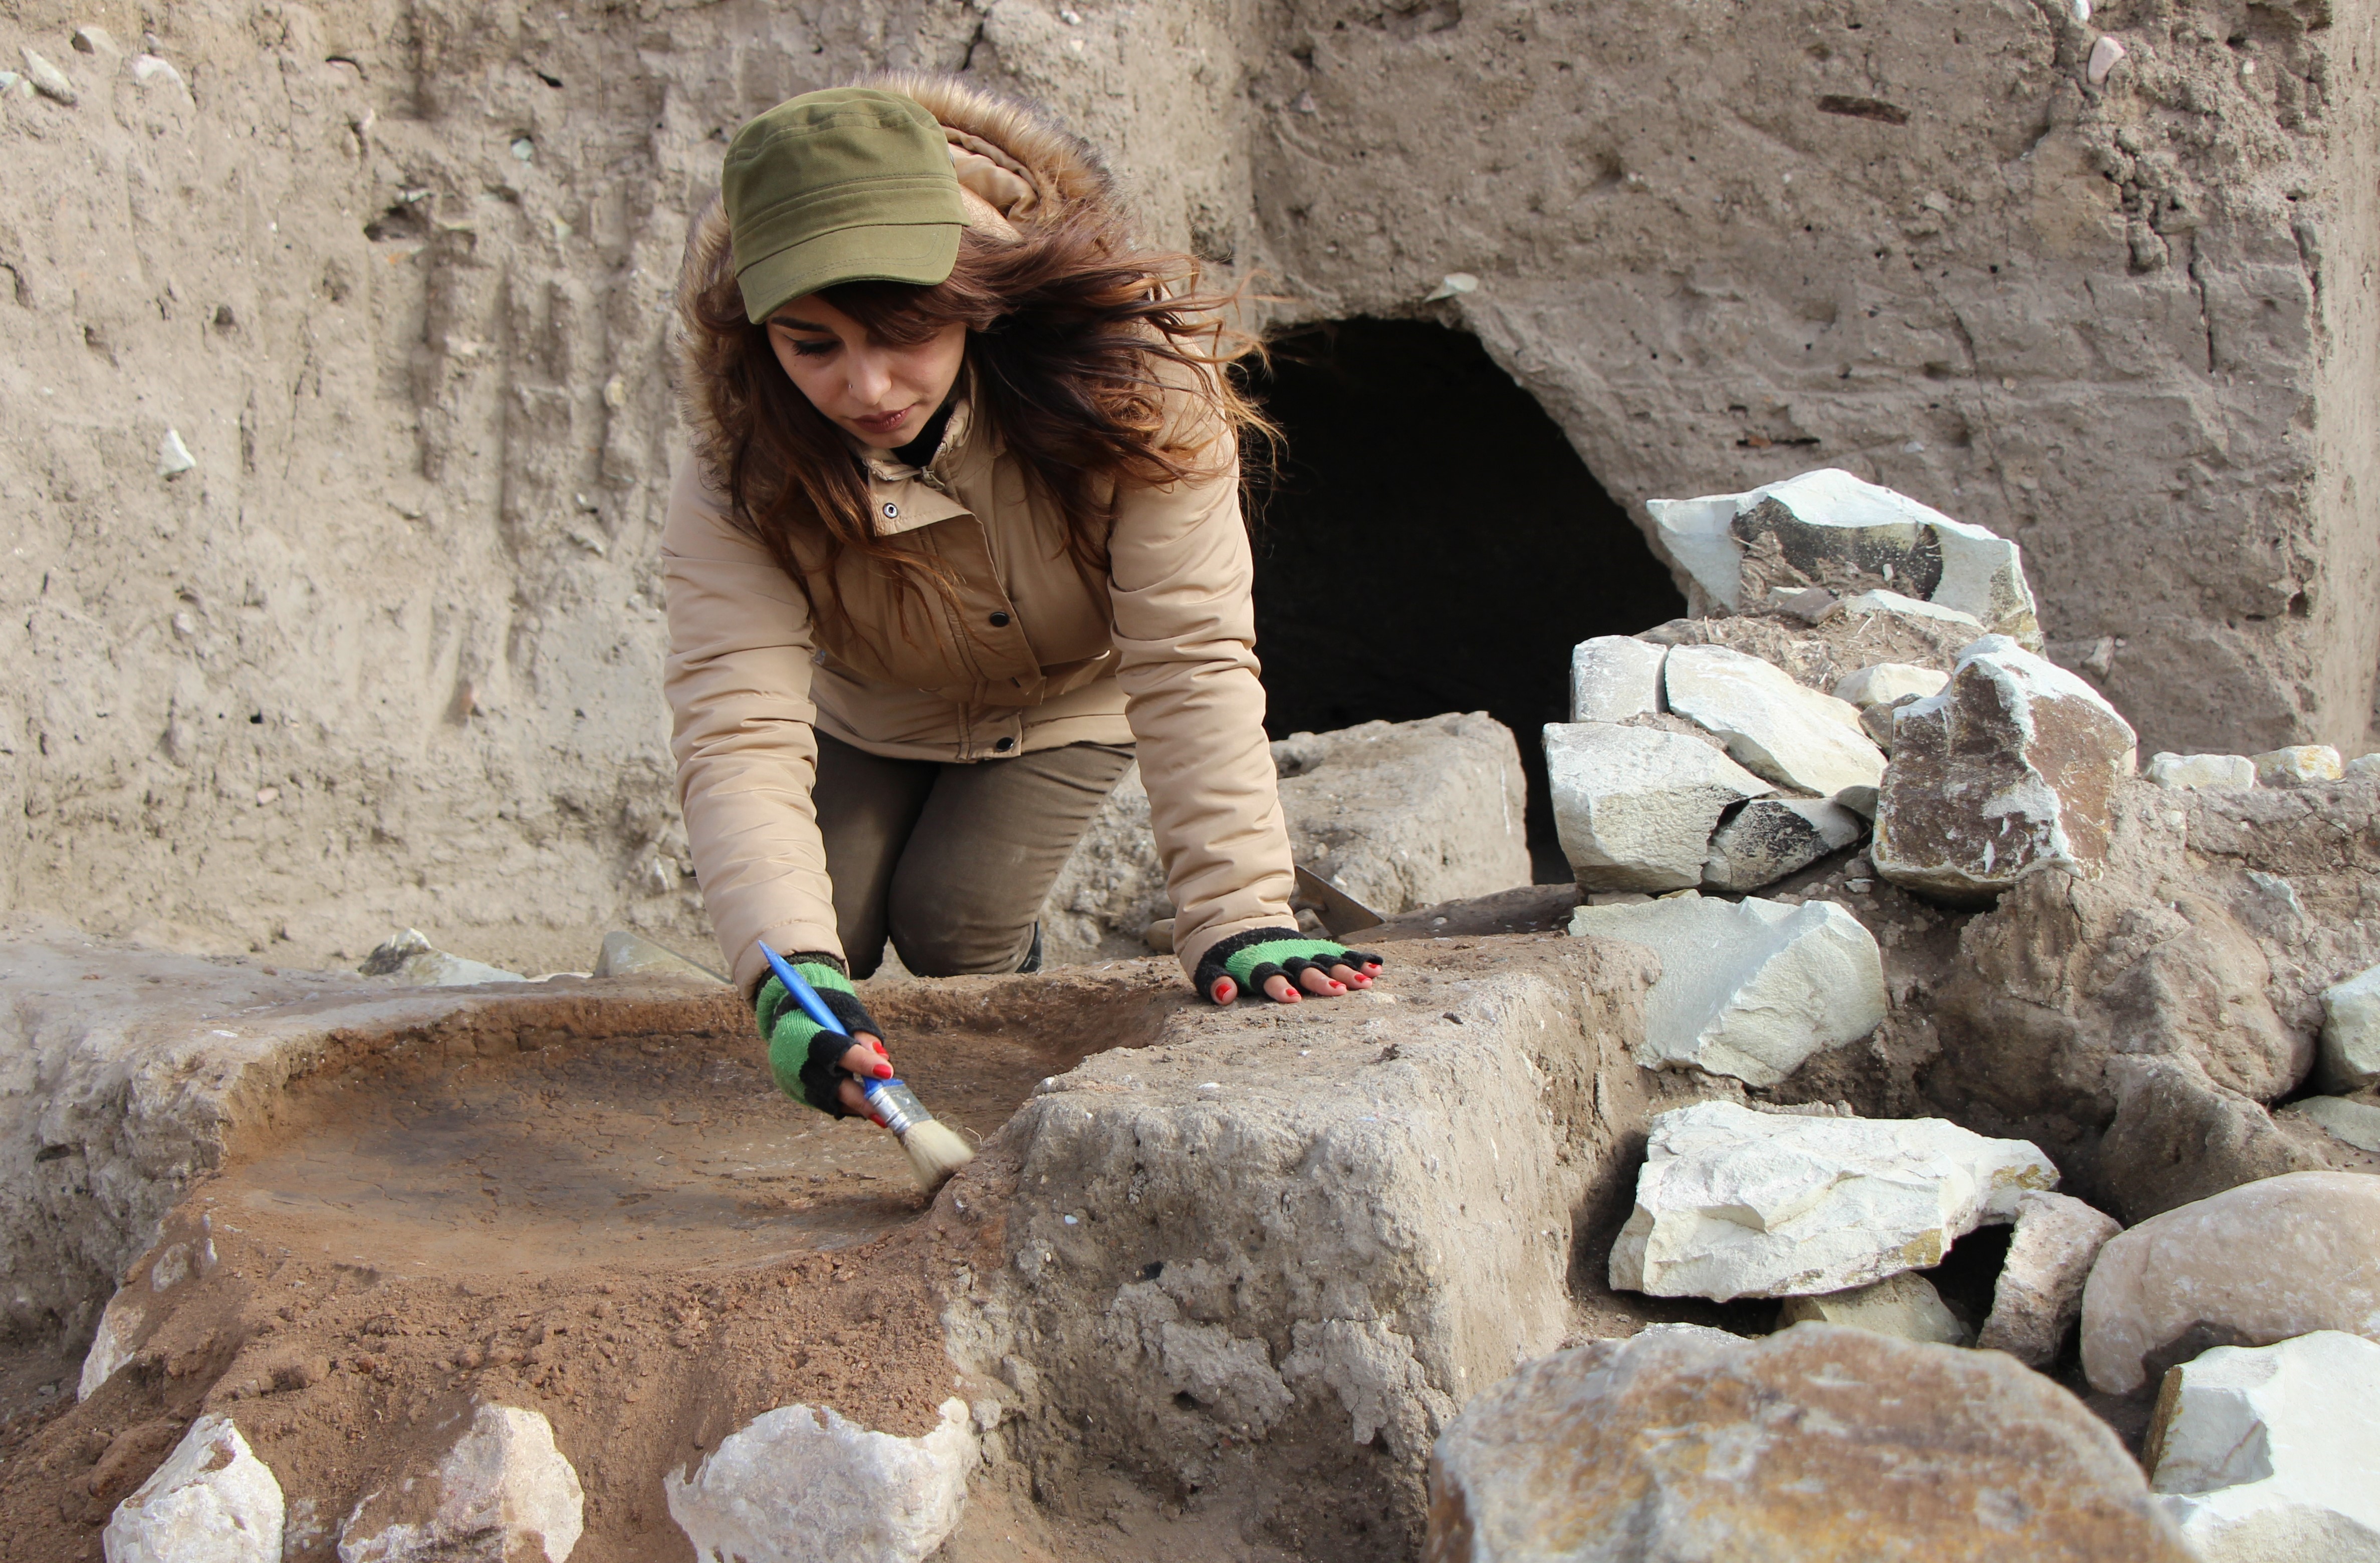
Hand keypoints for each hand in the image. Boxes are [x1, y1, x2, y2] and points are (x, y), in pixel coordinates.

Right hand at [755, 954, 895, 1115]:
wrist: (788, 1012)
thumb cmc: (822, 1007)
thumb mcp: (843, 1007)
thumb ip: (861, 1031)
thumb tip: (882, 1059)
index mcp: (800, 1031)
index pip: (833, 1049)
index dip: (861, 1062)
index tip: (887, 1072)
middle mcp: (791, 1060)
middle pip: (829, 1084)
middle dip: (860, 1098)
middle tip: (886, 1109)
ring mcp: (791, 1079)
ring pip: (827, 1099)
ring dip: (856, 1107)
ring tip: (881, 1113)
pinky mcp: (795, 1091)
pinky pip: (824, 1103)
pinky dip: (846, 1105)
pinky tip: (865, 1108)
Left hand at [1193, 930, 1384, 1005]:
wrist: (1239, 921)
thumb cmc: (1225, 955)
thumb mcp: (1209, 966)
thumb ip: (1215, 981)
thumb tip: (1224, 995)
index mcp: (1256, 964)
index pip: (1267, 975)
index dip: (1278, 985)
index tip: (1292, 997)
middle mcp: (1283, 958)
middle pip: (1304, 969)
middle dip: (1320, 980)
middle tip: (1338, 992)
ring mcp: (1302, 953)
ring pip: (1326, 962)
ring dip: (1346, 972)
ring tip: (1367, 982)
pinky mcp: (1315, 950)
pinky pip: (1339, 955)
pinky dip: (1358, 961)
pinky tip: (1378, 968)